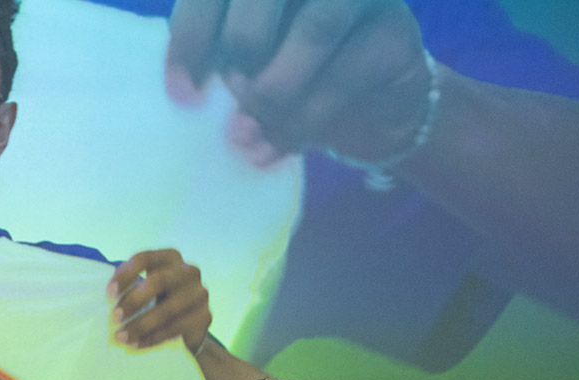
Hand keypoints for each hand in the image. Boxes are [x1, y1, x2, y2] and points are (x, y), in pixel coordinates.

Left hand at [107, 248, 210, 354]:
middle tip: (115, 317)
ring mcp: (200, 293)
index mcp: (171, 257)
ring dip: (141, 324)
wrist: (189, 325)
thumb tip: (110, 296)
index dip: (125, 275)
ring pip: (168, 309)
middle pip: (159, 281)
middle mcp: (189, 271)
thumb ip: (131, 284)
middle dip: (134, 300)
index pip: (144, 258)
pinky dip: (153, 338)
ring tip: (122, 336)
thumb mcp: (146, 286)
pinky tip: (137, 344)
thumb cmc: (159, 299)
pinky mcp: (205, 316)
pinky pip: (176, 328)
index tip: (110, 293)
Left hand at [166, 0, 429, 164]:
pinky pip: (346, 75)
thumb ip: (221, 61)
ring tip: (246, 136)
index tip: (183, 95)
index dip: (192, 36)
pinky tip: (277, 150)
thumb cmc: (290, 80)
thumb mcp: (246, 68)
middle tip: (231, 101)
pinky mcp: (395, 33)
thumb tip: (189, 93)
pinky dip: (303, 122)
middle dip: (241, 52)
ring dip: (274, 93)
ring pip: (317, 30)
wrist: (368, 109)